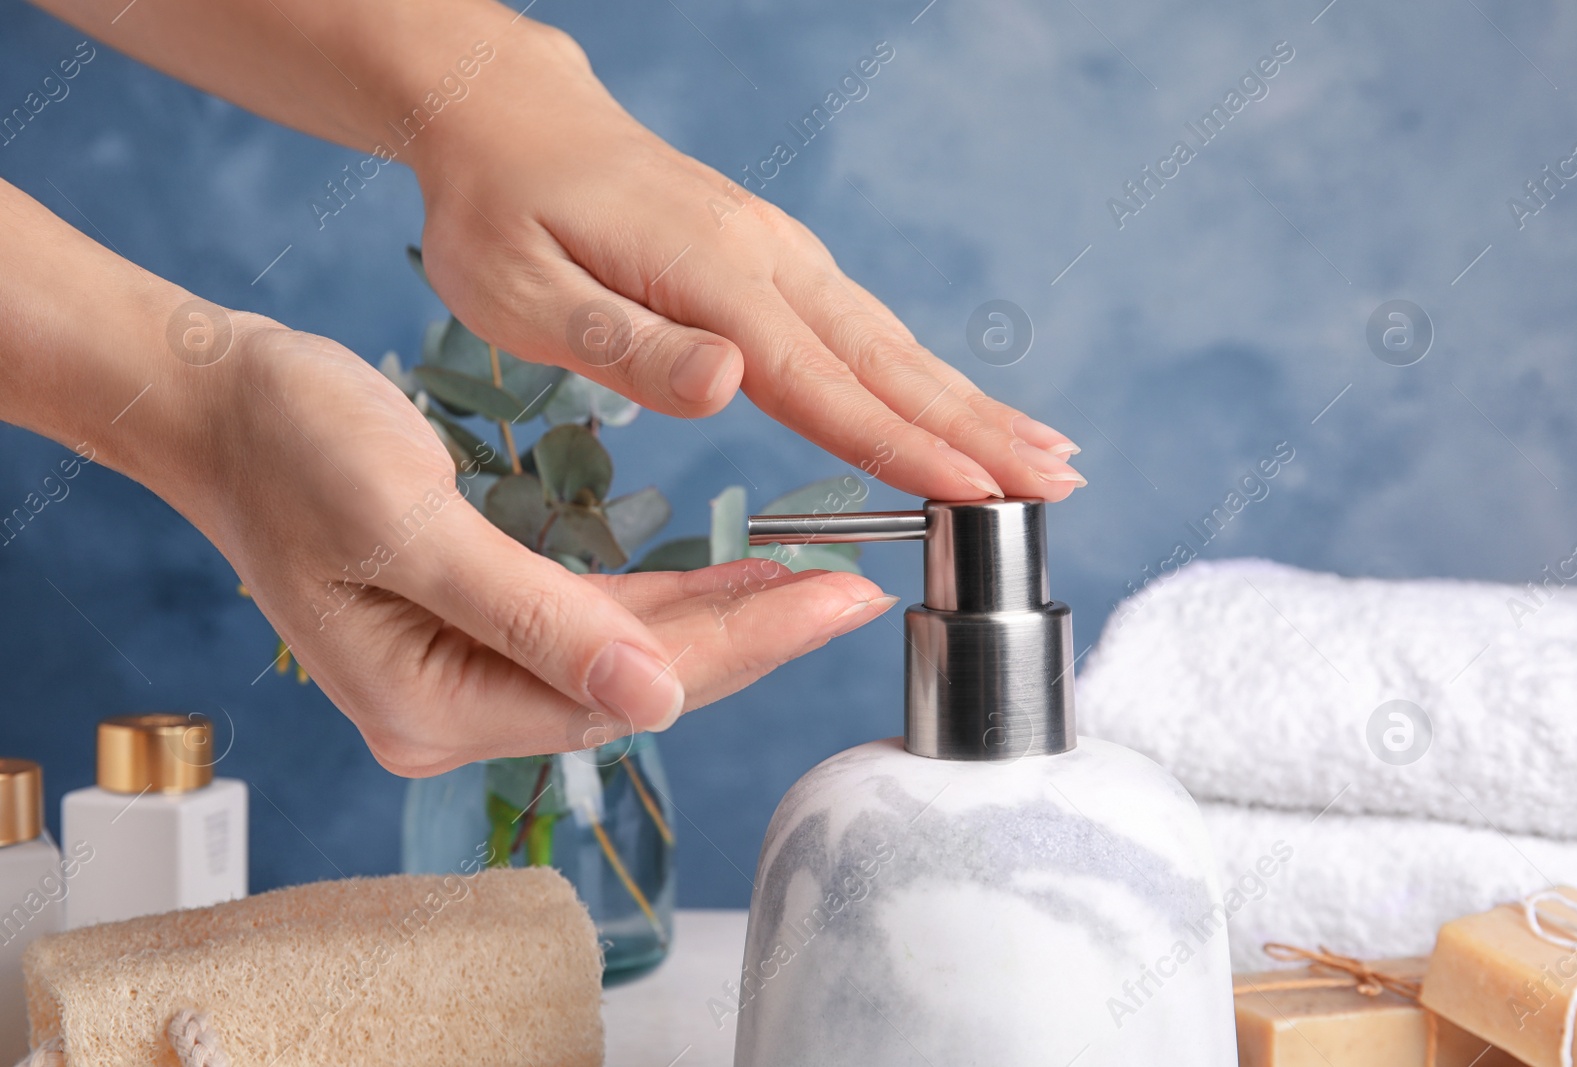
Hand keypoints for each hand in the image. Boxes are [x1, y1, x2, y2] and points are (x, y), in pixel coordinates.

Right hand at [187, 320, 895, 774]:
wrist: (227, 406)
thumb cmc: (296, 450)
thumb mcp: (412, 527)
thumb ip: (534, 620)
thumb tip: (658, 700)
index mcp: (429, 707)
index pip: (619, 689)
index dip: (738, 649)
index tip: (834, 604)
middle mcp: (452, 708)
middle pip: (635, 681)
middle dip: (750, 637)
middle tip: (855, 594)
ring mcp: (466, 670)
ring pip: (628, 652)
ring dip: (723, 618)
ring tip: (819, 585)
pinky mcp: (481, 624)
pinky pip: (597, 620)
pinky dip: (670, 600)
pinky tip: (736, 582)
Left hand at [413, 23, 1083, 503]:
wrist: (512, 120)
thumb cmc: (501, 216)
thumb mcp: (523, 292)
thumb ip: (627, 344)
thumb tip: (732, 384)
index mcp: (711, 279)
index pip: (823, 384)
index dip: (903, 449)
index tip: (980, 494)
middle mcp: (767, 260)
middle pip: (888, 361)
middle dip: (977, 429)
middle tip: (1058, 484)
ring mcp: (779, 254)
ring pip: (890, 342)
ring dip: (969, 402)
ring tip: (1043, 453)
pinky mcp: (774, 258)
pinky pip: (863, 325)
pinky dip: (923, 372)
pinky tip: (954, 403)